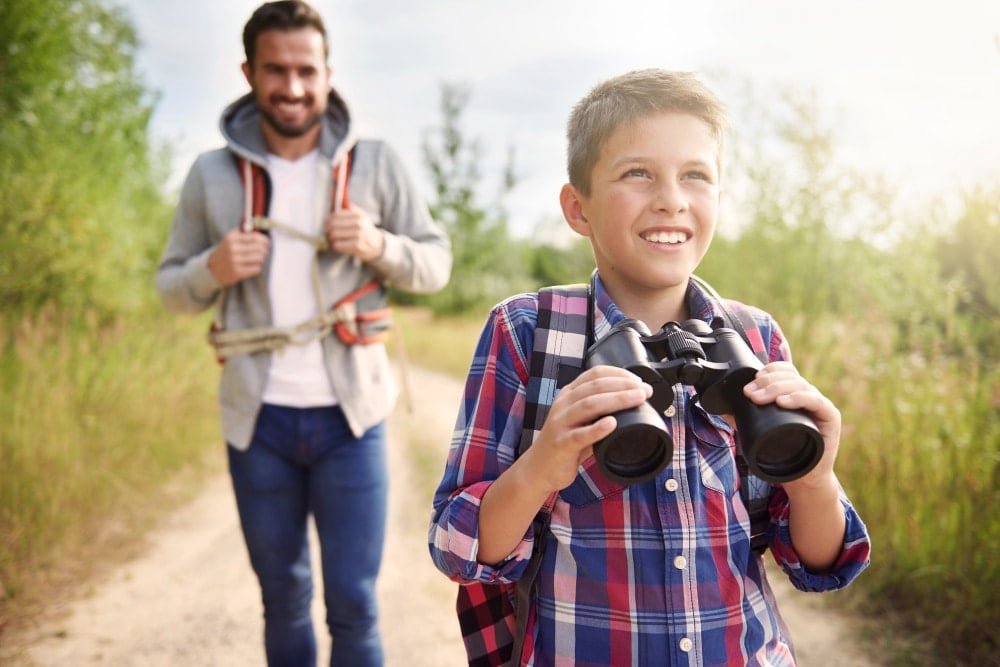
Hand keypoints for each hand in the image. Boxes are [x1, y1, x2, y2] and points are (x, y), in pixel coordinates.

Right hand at [207, 229, 269, 286]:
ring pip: (259, 258)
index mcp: (231, 238)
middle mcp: (232, 249)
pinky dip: (257, 267)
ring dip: (261, 259)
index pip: (255, 237)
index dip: (264, 240)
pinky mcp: (237, 272)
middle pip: (259, 248)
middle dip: (264, 250)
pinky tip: (253, 266)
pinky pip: (256, 268)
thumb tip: (261, 230)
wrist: (212, 268)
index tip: (267, 242)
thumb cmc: (226, 252)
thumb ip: (245, 233)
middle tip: (264, 251)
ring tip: (258, 259)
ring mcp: (234, 261)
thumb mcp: (231, 239)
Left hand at [324, 204, 383, 260]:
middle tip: (327, 233)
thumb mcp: (360, 216)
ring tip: (332, 239)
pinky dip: (335, 246)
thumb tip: (335, 194)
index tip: (326, 224)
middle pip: (332, 225)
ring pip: (333, 235)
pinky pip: (337, 245)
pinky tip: (338, 245)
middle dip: (327, 230)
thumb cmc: (364, 229)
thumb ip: (349, 207)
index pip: (335, 215)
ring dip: (330, 239)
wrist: (377, 245)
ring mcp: (358, 235)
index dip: (327, 220)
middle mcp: (359, 224)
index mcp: (358, 215)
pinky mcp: (357, 246)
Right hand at [522, 366, 652, 491]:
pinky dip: (597, 428)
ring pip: (589, 404)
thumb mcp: (580, 420)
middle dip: (623, 385)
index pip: (594, 374)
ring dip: (616, 400)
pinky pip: (580, 435)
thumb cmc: (565, 443)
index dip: (618, 373)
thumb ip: (600, 411)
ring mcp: (561, 423)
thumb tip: (633, 404)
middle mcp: (563, 404)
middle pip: (595, 386)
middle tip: (644, 390)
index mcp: (569, 394)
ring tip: (636, 399)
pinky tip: (612, 424)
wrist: (539, 468)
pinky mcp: (561, 444)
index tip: (638, 380)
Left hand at [742, 361, 840, 488]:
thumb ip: (742, 416)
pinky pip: (816, 402)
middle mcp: (809, 395)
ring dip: (776, 388)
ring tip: (758, 398)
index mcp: (795, 393)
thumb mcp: (760, 430)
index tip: (752, 380)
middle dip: (766, 381)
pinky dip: (798, 398)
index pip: (785, 370)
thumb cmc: (784, 453)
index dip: (769, 370)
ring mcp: (820, 405)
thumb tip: (722, 405)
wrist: (803, 478)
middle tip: (749, 393)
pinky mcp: (830, 417)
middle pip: (790, 376)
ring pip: (800, 385)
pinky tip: (783, 401)